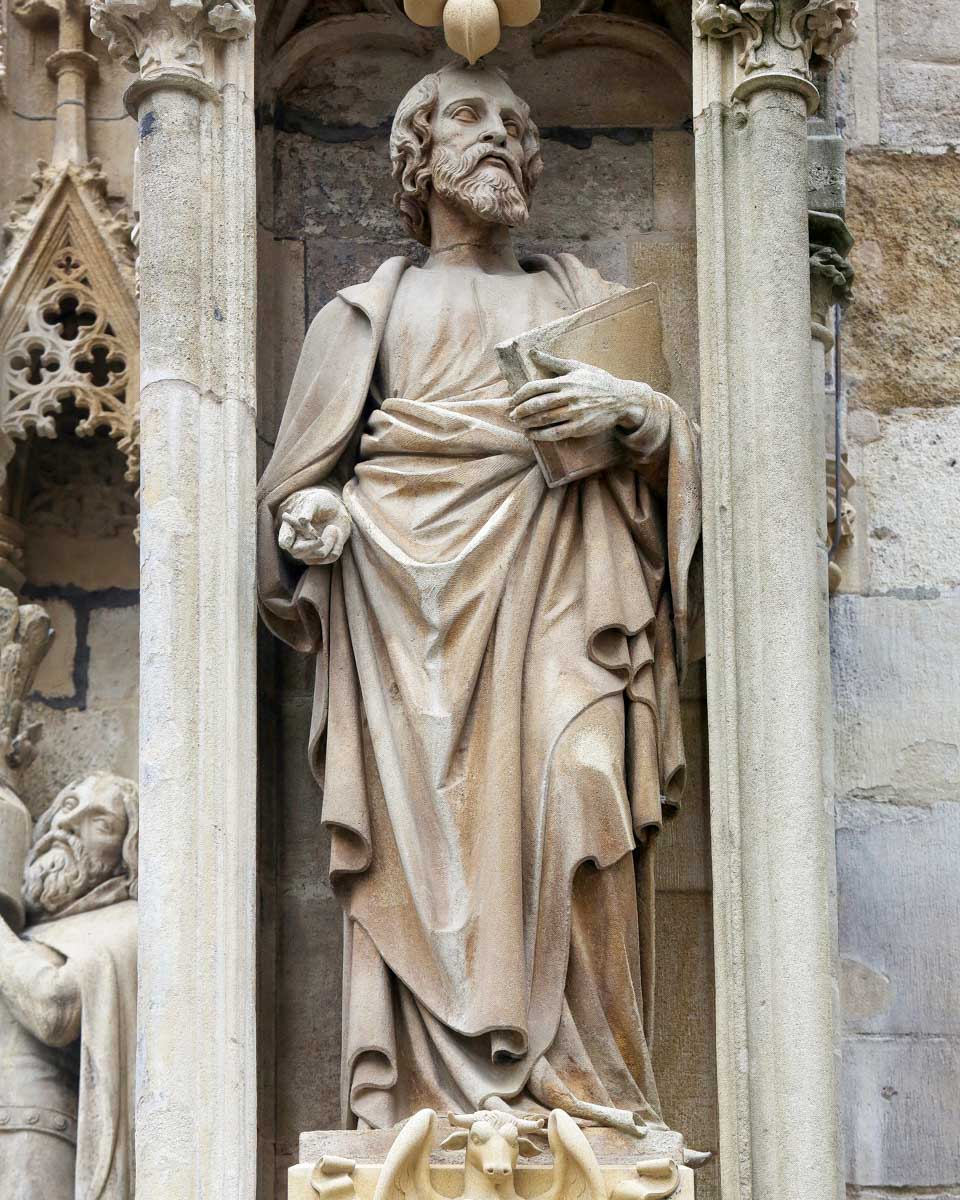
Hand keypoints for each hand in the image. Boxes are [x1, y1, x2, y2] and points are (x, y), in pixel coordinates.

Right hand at [278, 487, 351, 565]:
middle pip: (298, 552)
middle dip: (311, 546)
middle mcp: (297, 543)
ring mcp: (310, 552)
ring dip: (330, 540)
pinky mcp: (325, 556)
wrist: (336, 509)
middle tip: (320, 540)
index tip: (286, 542)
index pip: (285, 536)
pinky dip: (338, 543)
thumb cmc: (320, 503)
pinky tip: (336, 532)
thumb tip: (302, 520)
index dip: (285, 539)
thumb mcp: (313, 501)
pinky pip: (332, 555)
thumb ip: (307, 510)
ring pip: (319, 554)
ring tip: (333, 527)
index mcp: (291, 528)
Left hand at [509, 350, 659, 441]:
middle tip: (510, 415)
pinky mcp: (580, 427)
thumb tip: (532, 352)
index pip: (535, 388)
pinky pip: (556, 432)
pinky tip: (531, 434)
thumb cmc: (598, 381)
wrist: (621, 399)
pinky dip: (540, 435)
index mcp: (566, 381)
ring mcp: (574, 413)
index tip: (511, 401)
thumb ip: (553, 361)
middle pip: (537, 405)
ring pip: (544, 419)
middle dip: (520, 411)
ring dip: (527, 423)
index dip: (519, 396)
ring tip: (518, 424)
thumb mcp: (577, 367)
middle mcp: (569, 396)